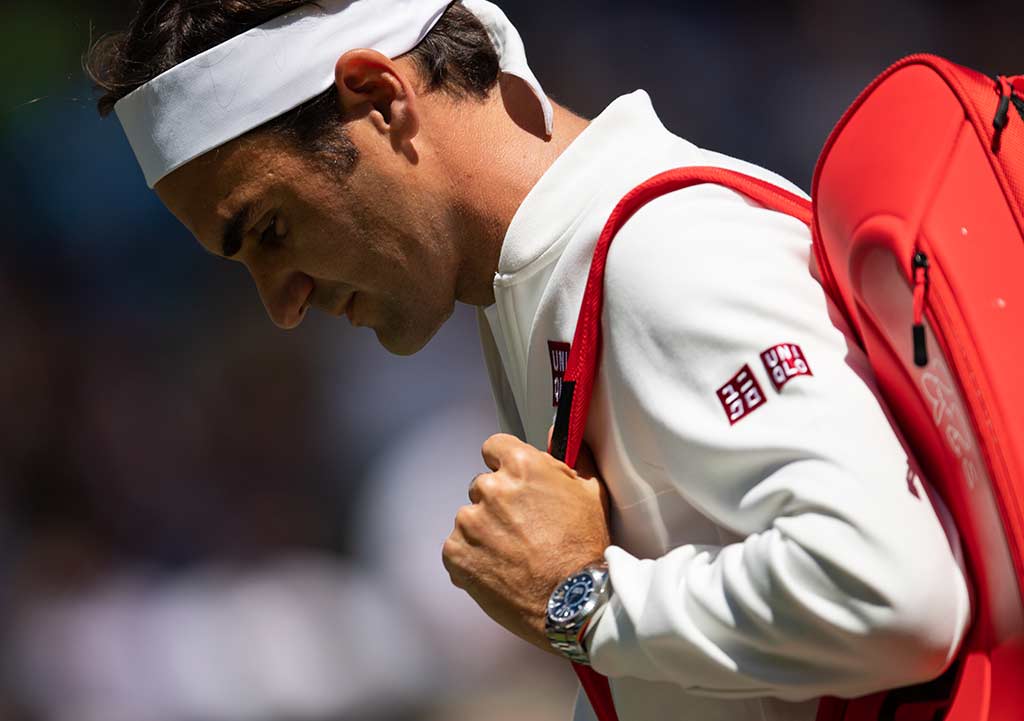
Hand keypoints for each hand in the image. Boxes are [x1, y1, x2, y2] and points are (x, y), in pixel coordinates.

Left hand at [442, 432, 610, 653]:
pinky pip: (456, 548)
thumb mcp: (590, 493)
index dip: (503, 464)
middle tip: (523, 529)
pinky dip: (472, 558)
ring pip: (470, 518)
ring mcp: (470, 522)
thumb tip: (551, 435)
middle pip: (482, 486)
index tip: (511, 480)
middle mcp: (491, 488)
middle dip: (498, 504)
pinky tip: (499, 570)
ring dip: (485, 532)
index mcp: (521, 466)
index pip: (494, 447)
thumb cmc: (585, 549)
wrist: (574, 602)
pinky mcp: (456, 553)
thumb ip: (570, 458)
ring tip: (514, 555)